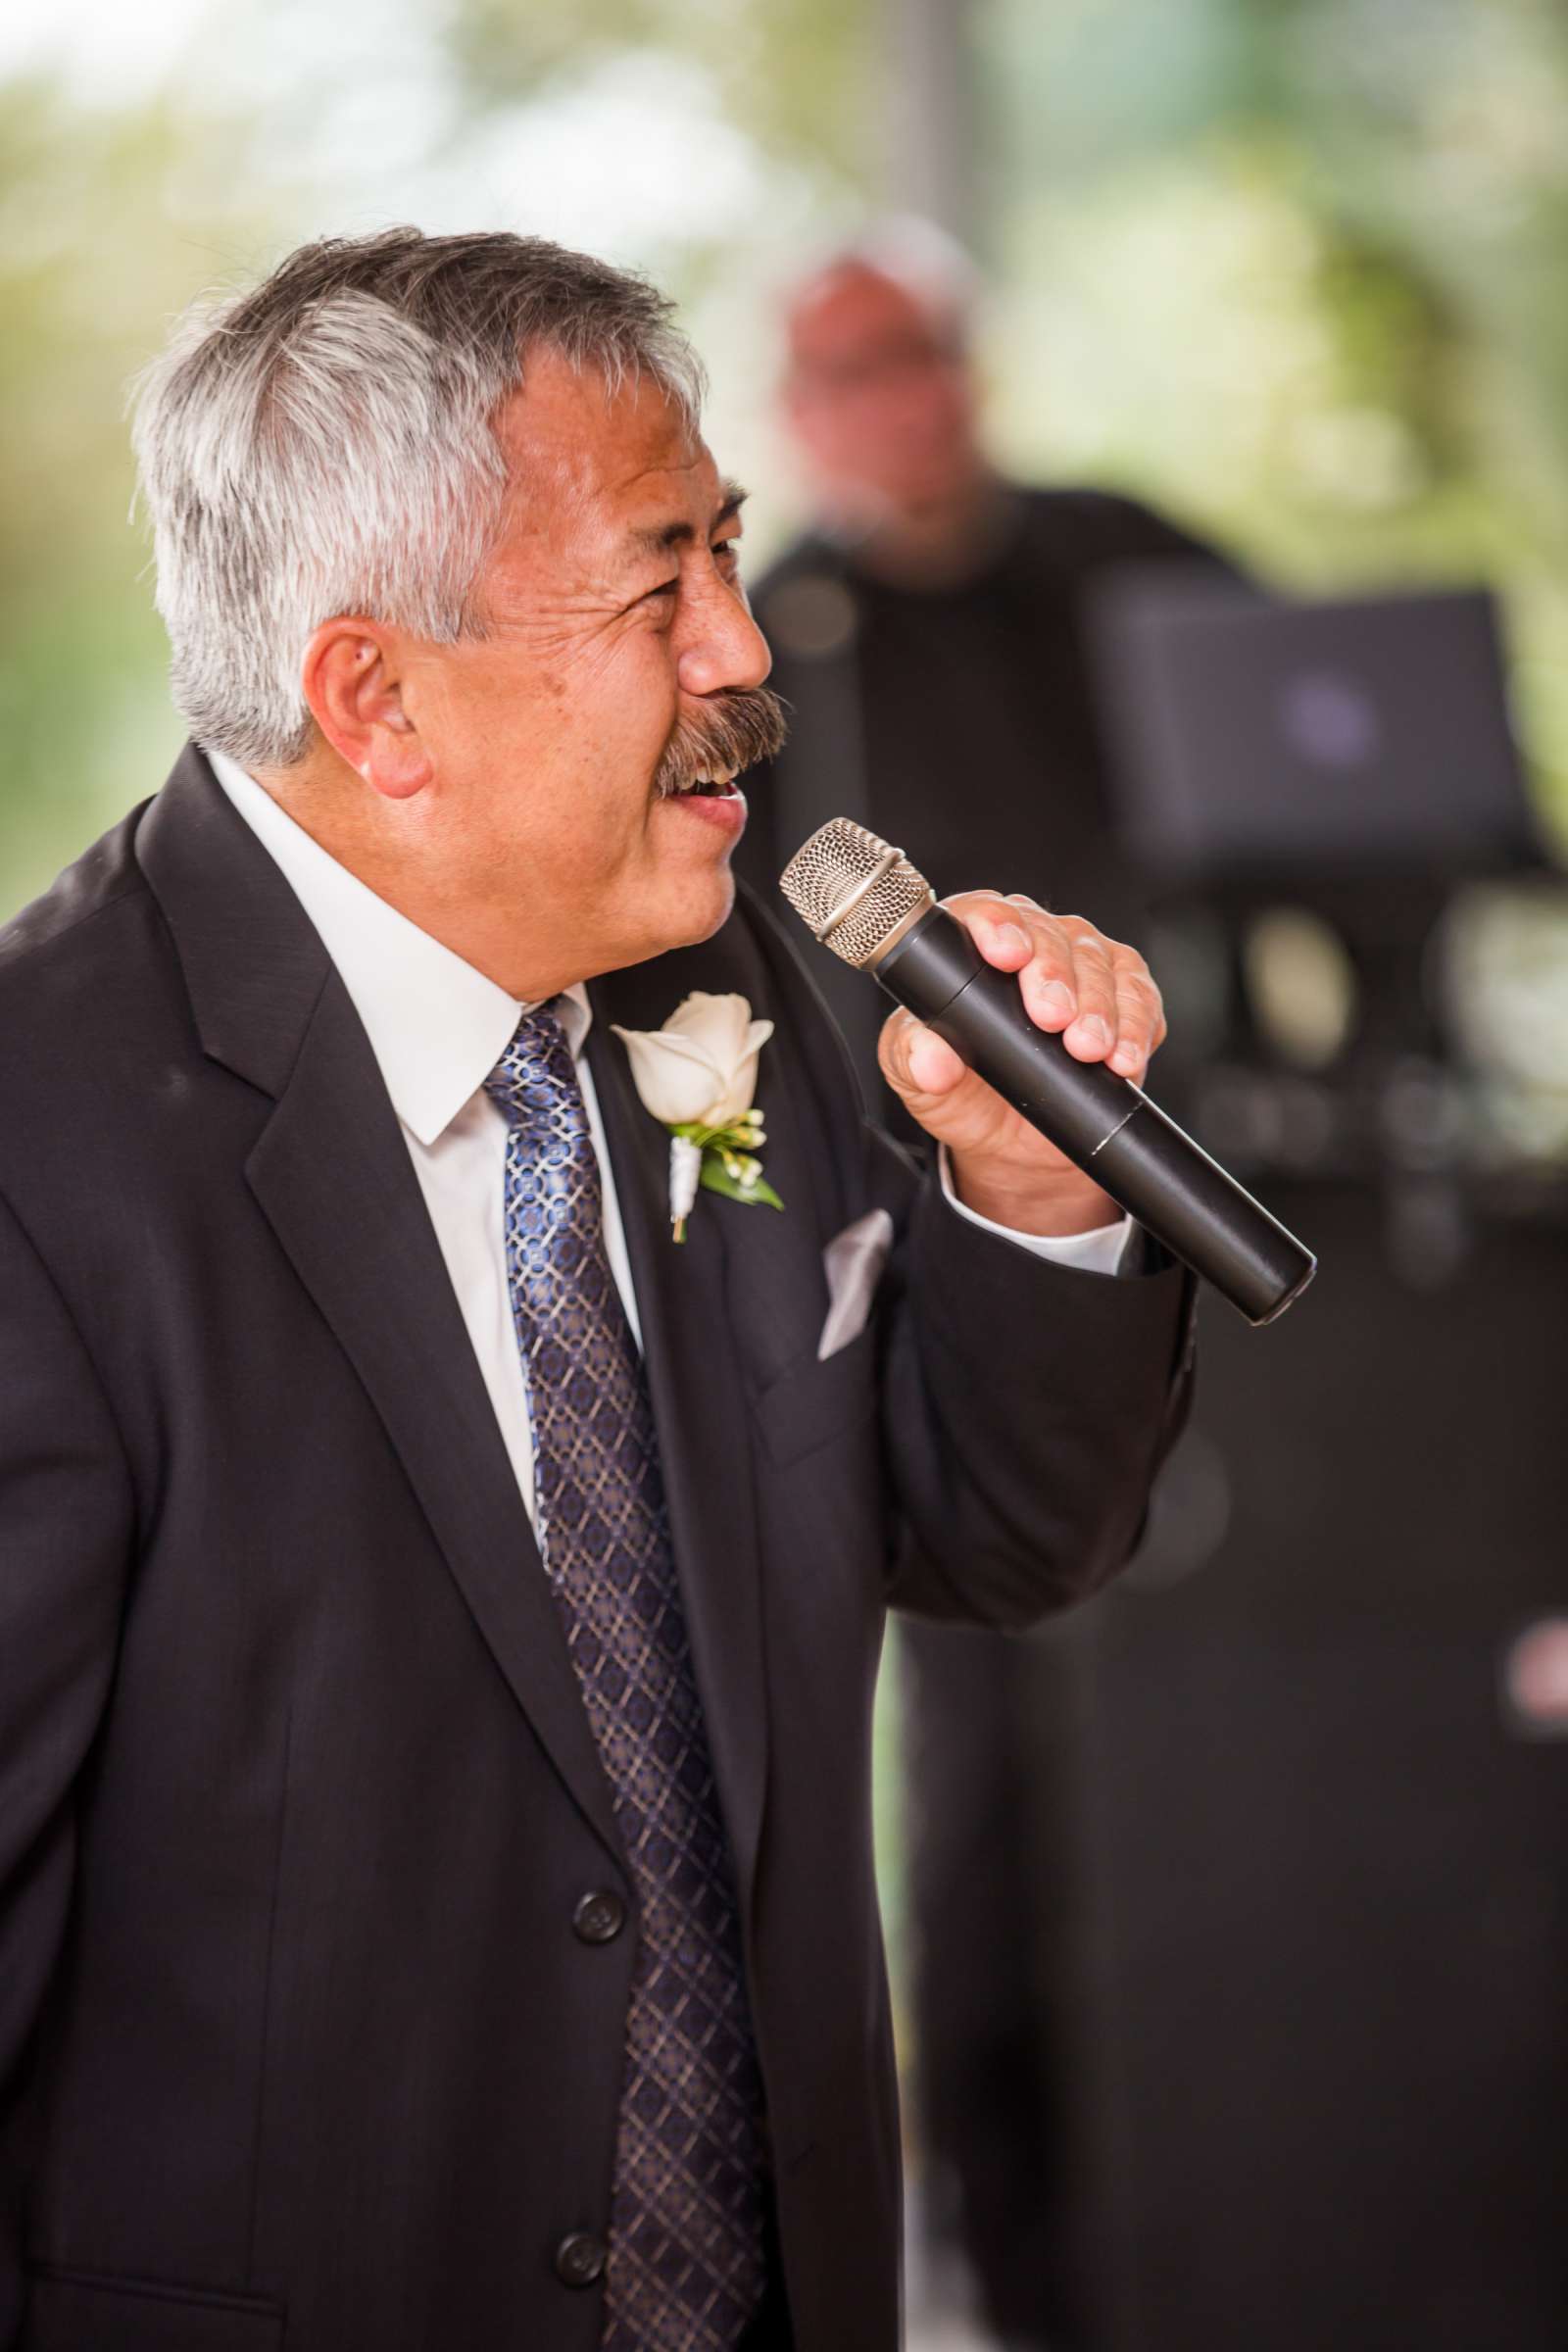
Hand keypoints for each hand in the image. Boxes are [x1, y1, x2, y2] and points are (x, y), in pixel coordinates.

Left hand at [876, 890, 1167, 1236]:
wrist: (1011, 1143)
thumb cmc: (961, 1091)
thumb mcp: (915, 1077)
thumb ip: (913, 1058)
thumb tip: (931, 1059)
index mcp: (970, 945)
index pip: (983, 913)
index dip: (997, 926)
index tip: (1005, 956)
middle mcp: (1032, 943)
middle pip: (1051, 936)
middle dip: (1054, 975)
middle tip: (1052, 1017)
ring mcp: (1083, 964)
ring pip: (1101, 963)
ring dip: (1099, 1007)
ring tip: (1088, 1048)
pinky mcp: (1124, 996)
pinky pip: (1140, 997)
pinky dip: (1136, 1026)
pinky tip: (1122, 1057)